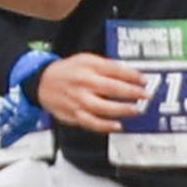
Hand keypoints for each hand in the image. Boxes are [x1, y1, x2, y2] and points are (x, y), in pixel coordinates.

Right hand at [37, 51, 151, 133]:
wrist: (41, 83)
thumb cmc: (68, 71)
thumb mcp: (86, 60)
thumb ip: (108, 66)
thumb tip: (132, 75)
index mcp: (87, 68)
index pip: (114, 71)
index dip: (132, 76)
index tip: (144, 81)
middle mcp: (82, 84)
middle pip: (110, 89)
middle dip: (131, 93)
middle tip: (145, 96)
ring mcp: (77, 100)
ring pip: (101, 108)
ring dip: (121, 110)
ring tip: (136, 110)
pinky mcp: (73, 114)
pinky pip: (90, 122)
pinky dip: (105, 126)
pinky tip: (117, 126)